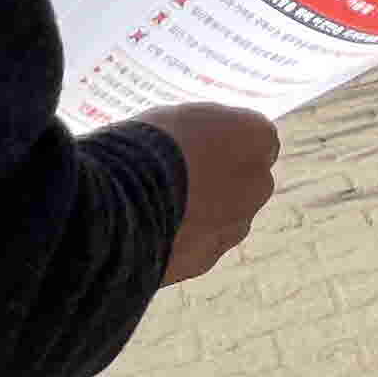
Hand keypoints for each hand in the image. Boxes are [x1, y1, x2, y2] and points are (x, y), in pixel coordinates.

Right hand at [144, 103, 280, 283]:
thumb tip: (205, 139)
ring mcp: (236, 225)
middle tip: (178, 177)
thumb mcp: (181, 117)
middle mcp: (259, 183)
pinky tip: (153, 229)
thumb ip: (207, 130)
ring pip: (225, 216)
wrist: (119, 204)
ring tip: (158, 205)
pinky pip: (200, 244)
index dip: (226, 143)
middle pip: (245, 180)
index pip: (254, 138)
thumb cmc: (147, 145)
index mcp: (257, 137)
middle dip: (219, 180)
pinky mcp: (209, 258)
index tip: (201, 147)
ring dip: (203, 213)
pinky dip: (183, 239)